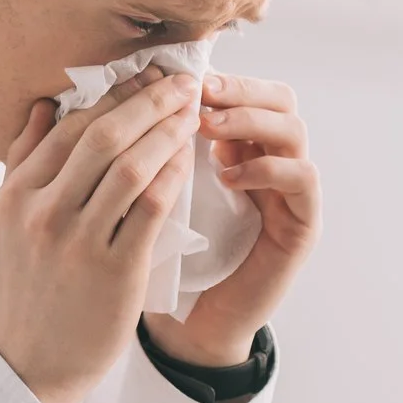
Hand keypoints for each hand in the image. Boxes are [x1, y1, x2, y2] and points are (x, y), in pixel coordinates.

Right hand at [0, 69, 205, 402]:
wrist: (33, 362)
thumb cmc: (27, 290)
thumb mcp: (6, 223)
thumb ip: (25, 162)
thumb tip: (45, 105)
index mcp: (15, 196)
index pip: (68, 127)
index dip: (112, 95)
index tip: (144, 77)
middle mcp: (42, 213)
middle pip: (101, 136)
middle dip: (146, 101)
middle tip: (179, 81)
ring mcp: (77, 242)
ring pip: (129, 166)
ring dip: (166, 131)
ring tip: (191, 112)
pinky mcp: (114, 270)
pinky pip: (151, 208)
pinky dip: (172, 175)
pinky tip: (189, 158)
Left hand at [145, 71, 320, 368]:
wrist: (187, 324)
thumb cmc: (161, 255)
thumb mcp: (144, 193)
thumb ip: (139, 149)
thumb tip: (99, 97)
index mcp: (236, 148)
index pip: (244, 91)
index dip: (212, 78)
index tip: (171, 78)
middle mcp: (271, 162)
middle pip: (279, 98)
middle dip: (238, 88)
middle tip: (199, 92)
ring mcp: (290, 193)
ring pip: (294, 129)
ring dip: (249, 121)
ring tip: (206, 128)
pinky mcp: (302, 226)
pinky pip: (302, 179)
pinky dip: (268, 168)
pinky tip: (228, 176)